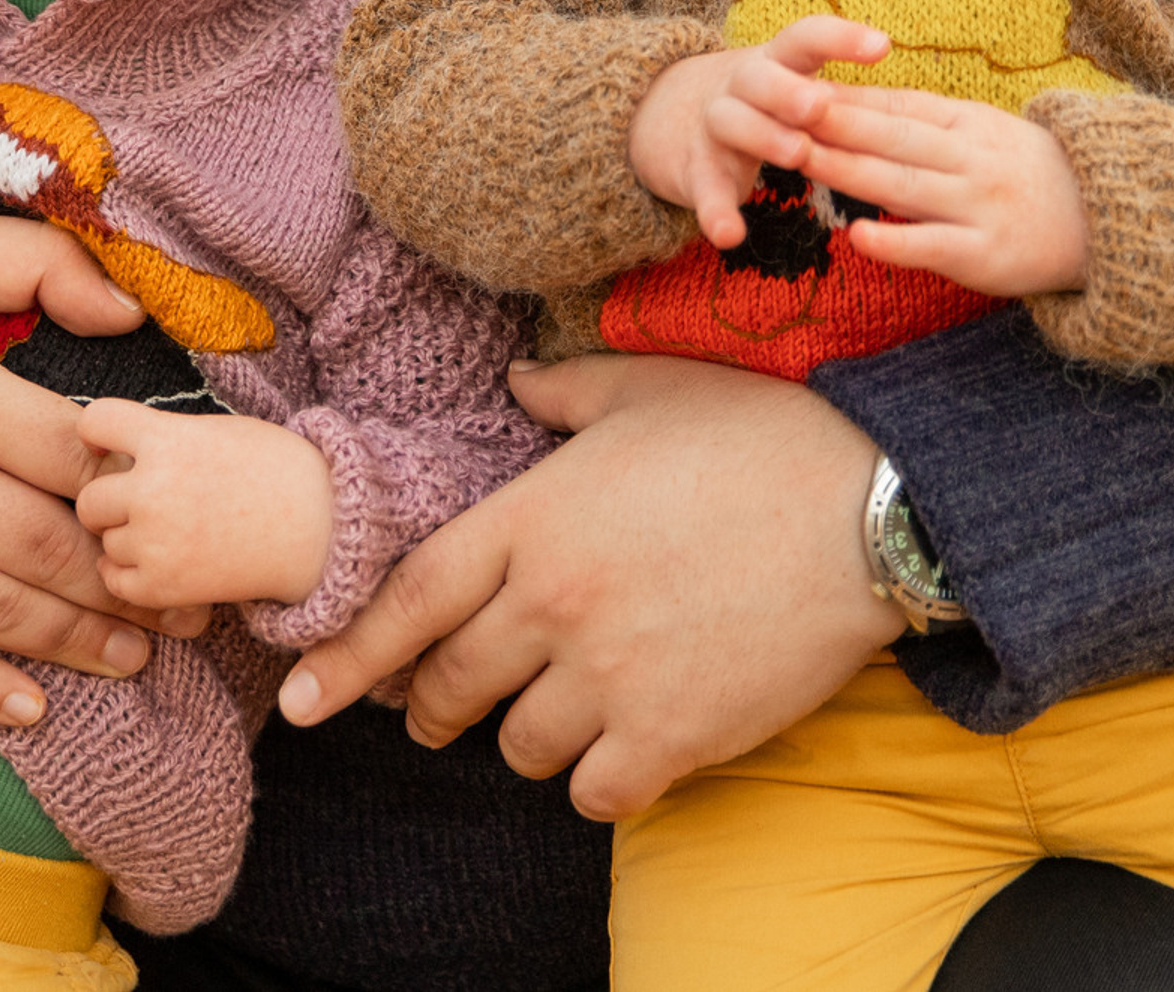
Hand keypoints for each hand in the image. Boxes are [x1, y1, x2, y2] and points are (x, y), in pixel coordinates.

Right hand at [0, 218, 209, 728]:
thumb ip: (46, 265)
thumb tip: (133, 315)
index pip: (80, 461)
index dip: (138, 490)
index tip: (177, 511)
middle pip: (55, 550)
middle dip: (133, 585)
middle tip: (189, 610)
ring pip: (2, 613)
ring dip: (80, 644)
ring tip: (136, 655)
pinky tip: (36, 706)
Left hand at [75, 404, 333, 609]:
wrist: (322, 528)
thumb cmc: (277, 470)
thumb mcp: (218, 431)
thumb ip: (165, 437)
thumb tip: (117, 451)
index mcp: (169, 439)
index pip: (95, 422)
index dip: (96, 433)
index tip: (106, 444)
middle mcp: (154, 489)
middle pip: (90, 497)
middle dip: (111, 499)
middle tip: (141, 501)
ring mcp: (157, 542)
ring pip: (104, 541)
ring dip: (124, 538)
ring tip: (166, 532)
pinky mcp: (165, 586)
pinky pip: (114, 581)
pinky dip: (129, 574)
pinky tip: (157, 561)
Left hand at [277, 354, 898, 818]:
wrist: (869, 501)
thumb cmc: (754, 432)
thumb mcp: (643, 389)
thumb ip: (560, 391)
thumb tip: (514, 380)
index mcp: (532, 516)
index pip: (409, 600)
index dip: (348, 657)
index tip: (304, 699)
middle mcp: (553, 602)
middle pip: (449, 683)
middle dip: (431, 705)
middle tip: (434, 712)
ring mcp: (611, 674)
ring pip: (519, 744)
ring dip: (526, 734)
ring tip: (557, 710)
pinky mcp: (675, 734)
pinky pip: (596, 792)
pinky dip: (597, 779)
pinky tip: (623, 748)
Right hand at [628, 16, 891, 245]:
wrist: (660, 114)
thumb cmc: (756, 101)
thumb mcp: (788, 82)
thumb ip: (837, 90)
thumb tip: (923, 106)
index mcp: (775, 63)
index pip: (805, 38)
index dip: (840, 39)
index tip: (883, 46)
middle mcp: (740, 87)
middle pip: (759, 76)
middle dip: (790, 89)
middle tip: (821, 105)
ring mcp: (713, 126)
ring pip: (729, 121)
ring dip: (762, 134)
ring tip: (795, 153)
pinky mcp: (694, 169)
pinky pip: (702, 190)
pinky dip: (715, 211)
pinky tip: (731, 235)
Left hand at [800, 89, 1088, 296]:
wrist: (1108, 218)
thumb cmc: (1023, 171)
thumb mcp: (978, 130)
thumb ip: (919, 119)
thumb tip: (845, 98)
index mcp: (966, 122)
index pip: (896, 103)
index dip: (843, 96)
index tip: (791, 86)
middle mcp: (970, 158)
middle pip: (892, 136)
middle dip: (834, 122)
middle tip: (779, 108)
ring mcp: (978, 205)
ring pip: (903, 184)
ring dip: (848, 171)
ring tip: (798, 158)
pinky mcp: (986, 254)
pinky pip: (934, 246)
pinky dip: (895, 242)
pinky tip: (856, 237)